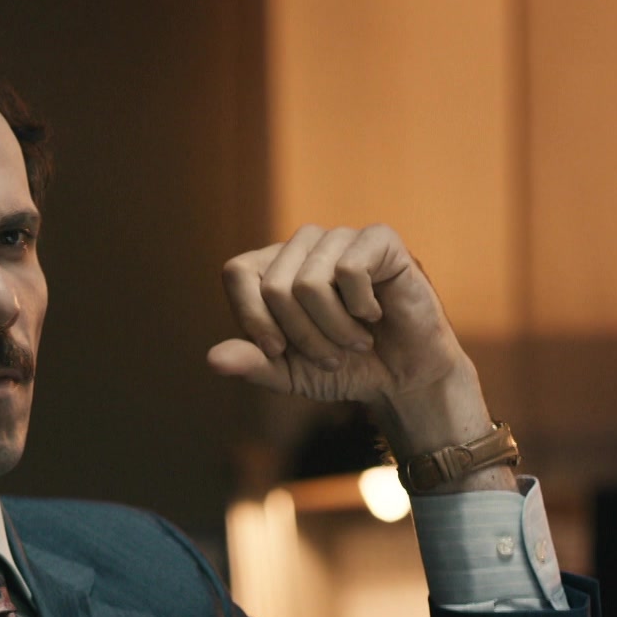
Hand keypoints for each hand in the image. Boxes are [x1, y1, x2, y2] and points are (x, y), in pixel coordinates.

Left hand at [209, 224, 500, 465]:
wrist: (404, 378)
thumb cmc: (345, 369)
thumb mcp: (289, 374)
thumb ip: (252, 363)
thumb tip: (212, 359)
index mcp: (275, 268)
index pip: (237, 272)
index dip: (252, 316)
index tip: (277, 350)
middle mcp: (304, 246)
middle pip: (275, 286)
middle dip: (302, 336)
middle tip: (331, 355)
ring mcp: (341, 238)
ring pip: (309, 282)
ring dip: (334, 329)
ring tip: (355, 341)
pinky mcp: (379, 240)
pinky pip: (349, 270)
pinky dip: (361, 308)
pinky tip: (376, 315)